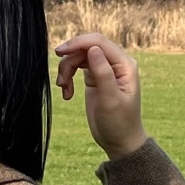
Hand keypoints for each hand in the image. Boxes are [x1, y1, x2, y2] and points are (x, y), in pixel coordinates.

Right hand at [53, 31, 146, 160]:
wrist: (119, 142)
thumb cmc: (119, 123)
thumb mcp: (111, 100)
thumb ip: (103, 73)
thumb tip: (93, 49)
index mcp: (124, 65)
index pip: (98, 43)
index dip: (78, 43)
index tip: (59, 52)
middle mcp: (115, 63)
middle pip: (86, 47)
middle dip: (70, 59)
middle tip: (60, 80)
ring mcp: (104, 69)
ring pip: (78, 57)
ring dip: (66, 70)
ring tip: (64, 89)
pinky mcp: (94, 77)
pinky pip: (76, 67)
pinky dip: (68, 77)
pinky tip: (67, 93)